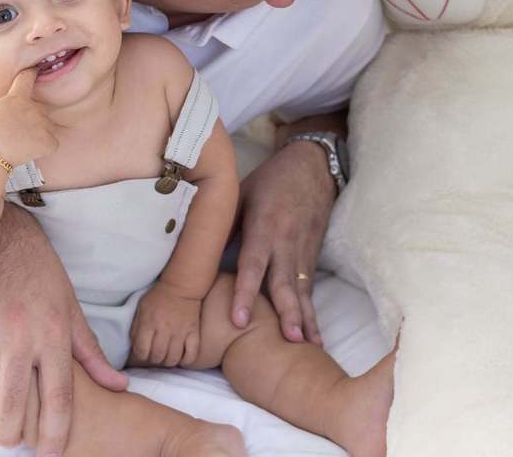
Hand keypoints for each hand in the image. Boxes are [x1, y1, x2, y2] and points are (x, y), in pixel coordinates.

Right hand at [0, 69, 57, 167]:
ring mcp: (42, 124)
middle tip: (16, 131)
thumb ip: (8, 102)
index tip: (34, 70)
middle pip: (40, 109)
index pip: (28, 76)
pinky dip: (43, 149)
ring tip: (20, 143)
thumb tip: (14, 105)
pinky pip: (52, 144)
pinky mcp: (48, 141)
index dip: (31, 74)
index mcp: (17, 97)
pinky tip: (28, 152)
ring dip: (38, 135)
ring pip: (47, 127)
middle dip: (32, 119)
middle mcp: (32, 107)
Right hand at [0, 205, 127, 449]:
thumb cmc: (39, 274)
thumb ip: (91, 353)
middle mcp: (18, 336)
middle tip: (12, 443)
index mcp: (52, 333)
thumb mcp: (71, 309)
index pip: (58, 396)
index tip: (51, 454)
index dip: (55, 431)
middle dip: (11, 436)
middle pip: (11, 405)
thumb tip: (119, 386)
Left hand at [130, 281, 203, 366]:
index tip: (142, 353)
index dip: (140, 356)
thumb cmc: (158, 297)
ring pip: (173, 359)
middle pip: (157, 357)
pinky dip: (185, 361)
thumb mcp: (141, 308)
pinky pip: (191, 354)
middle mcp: (164, 329)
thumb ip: (136, 328)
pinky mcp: (193, 332)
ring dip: (167, 362)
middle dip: (153, 360)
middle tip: (154, 355)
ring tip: (166, 357)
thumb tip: (135, 347)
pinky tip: (180, 359)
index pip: (142, 351)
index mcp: (149, 322)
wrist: (181, 286)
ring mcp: (180, 331)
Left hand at [231, 141, 334, 345]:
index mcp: (265, 226)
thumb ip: (224, 226)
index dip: (246, 293)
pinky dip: (312, 313)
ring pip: (303, 290)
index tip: (239, 320)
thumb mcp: (241, 194)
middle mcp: (286, 243)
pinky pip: (310, 289)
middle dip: (287, 313)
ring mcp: (303, 251)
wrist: (312, 167)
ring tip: (307, 346)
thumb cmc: (270, 180)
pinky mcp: (312, 257)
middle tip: (289, 339)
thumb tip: (197, 255)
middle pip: (285, 283)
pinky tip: (315, 337)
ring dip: (305, 319)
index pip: (254, 265)